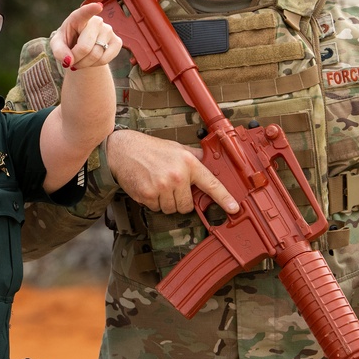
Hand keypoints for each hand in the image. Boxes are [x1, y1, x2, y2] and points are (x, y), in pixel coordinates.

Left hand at [51, 2, 121, 70]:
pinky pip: (106, 59)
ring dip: (84, 63)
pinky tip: (91, 61)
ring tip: (80, 60)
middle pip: (85, 47)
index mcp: (78, 17)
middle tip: (71, 61)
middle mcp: (96, 21)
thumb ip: (58, 51)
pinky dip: (95, 65)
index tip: (98, 6)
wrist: (81, 48)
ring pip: (95, 55)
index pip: (84, 13)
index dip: (91, 9)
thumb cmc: (68, 42)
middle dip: (76, 58)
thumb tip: (69, 60)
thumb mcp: (57, 45)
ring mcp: (108, 30)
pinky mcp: (117, 41)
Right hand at [107, 128, 238, 214]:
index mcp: (188, 163)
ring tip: (158, 184)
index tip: (234, 208)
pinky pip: (156, 209)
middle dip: (180, 200)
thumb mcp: (177, 148)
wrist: (124, 150)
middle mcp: (177, 176)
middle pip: (187, 205)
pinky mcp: (148, 195)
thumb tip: (210, 163)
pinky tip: (149, 187)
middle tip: (171, 186)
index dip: (224, 198)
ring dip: (165, 202)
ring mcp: (162, 187)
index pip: (211, 184)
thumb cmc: (151, 149)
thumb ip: (194, 158)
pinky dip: (153, 202)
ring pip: (171, 209)